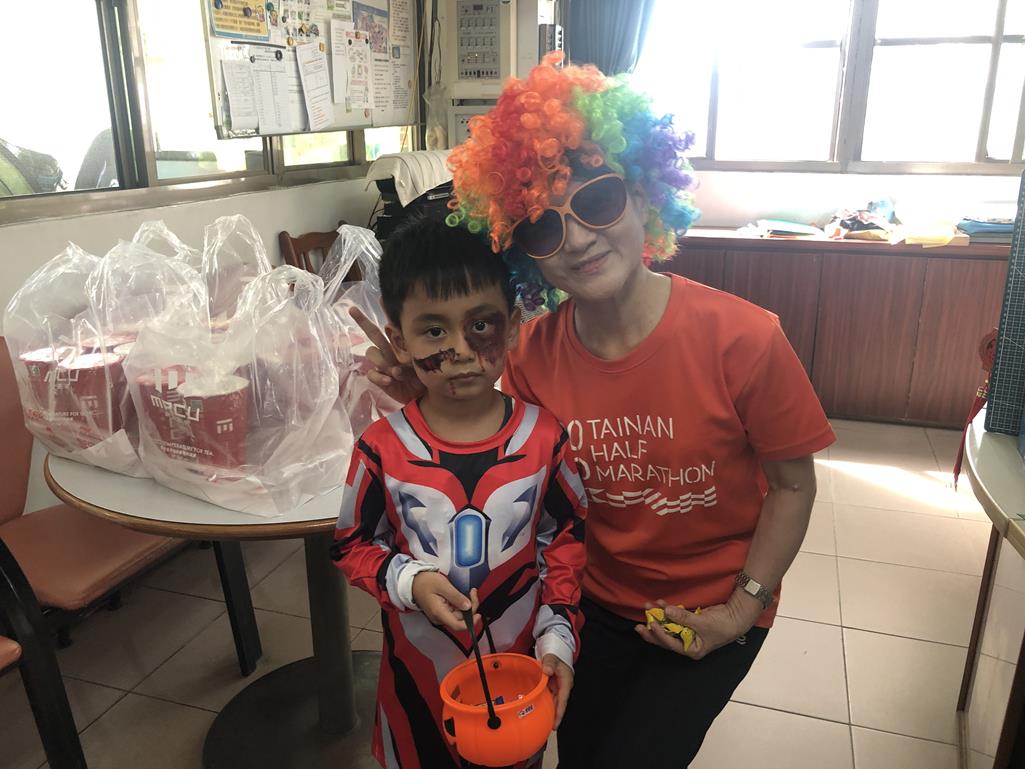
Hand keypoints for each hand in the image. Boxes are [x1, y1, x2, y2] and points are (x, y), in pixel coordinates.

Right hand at [349, 306, 424, 402]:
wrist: (424, 395)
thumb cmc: (426, 374)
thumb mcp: (423, 358)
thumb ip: (412, 348)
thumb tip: (399, 336)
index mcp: (401, 343)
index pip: (392, 325)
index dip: (385, 311)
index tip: (381, 297)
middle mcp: (389, 350)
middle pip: (373, 333)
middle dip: (362, 320)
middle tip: (353, 310)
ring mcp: (383, 364)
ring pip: (372, 353)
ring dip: (384, 362)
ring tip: (398, 372)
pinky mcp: (380, 378)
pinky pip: (371, 373)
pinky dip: (379, 377)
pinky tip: (388, 380)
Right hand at [411, 572, 479, 632]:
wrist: (413, 582)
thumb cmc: (425, 582)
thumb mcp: (442, 585)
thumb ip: (456, 596)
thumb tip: (468, 606)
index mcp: (439, 613)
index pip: (458, 626)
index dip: (471, 622)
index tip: (478, 613)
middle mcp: (440, 618)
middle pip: (461, 620)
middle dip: (471, 607)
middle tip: (473, 592)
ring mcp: (441, 615)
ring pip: (459, 615)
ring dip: (467, 605)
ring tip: (470, 591)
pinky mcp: (442, 611)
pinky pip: (455, 611)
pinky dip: (461, 604)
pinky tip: (463, 595)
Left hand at [541, 654, 572, 728]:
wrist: (556, 649)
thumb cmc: (556, 654)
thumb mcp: (553, 657)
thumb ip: (550, 663)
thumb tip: (547, 671)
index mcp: (566, 682)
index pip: (563, 700)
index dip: (559, 713)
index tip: (555, 724)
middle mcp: (563, 687)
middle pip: (559, 704)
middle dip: (554, 716)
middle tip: (547, 728)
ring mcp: (558, 687)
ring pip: (554, 701)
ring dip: (549, 710)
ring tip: (543, 722)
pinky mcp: (552, 686)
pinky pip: (549, 696)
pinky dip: (545, 702)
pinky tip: (539, 708)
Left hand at [634, 594, 760, 659]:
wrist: (736, 616)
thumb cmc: (723, 626)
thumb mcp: (703, 623)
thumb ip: (683, 617)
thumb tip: (666, 611)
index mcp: (691, 650)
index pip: (670, 644)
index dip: (659, 634)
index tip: (651, 624)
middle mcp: (686, 643)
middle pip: (665, 638)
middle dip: (652, 630)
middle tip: (638, 625)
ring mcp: (687, 633)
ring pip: (668, 627)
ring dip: (659, 617)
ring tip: (648, 607)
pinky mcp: (688, 622)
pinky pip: (674, 618)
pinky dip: (668, 611)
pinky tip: (660, 604)